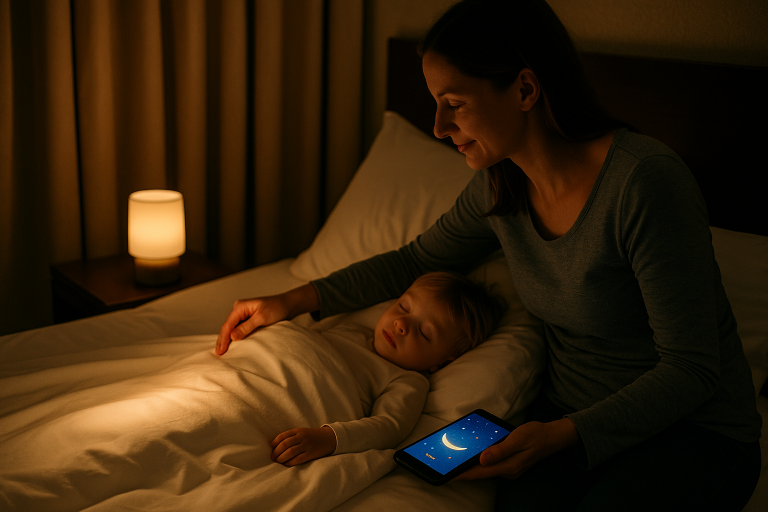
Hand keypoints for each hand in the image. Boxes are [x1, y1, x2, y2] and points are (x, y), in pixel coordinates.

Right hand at [215, 283, 319, 354]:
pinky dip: (233, 336)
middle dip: (222, 340)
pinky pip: (237, 328)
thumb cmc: (276, 309)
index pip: (228, 324)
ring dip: (227, 339)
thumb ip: (247, 327)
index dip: (223, 339)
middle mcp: (238, 309)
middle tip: (218, 354)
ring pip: (231, 328)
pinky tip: (230, 345)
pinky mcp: (246, 318)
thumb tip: (232, 336)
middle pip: (227, 326)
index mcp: (240, 306)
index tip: (220, 351)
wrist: (286, 305)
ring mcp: (242, 313)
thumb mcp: (262, 318)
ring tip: (222, 352)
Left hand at [270, 426, 336, 465]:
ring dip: (281, 458)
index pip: (283, 436)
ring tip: (278, 462)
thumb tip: (276, 445)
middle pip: (285, 444)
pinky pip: (298, 459)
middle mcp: (302, 437)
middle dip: (276, 452)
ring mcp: (307, 445)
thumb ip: (292, 436)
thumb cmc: (313, 436)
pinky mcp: (311, 453)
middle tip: (272, 458)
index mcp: (298, 430)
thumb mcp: (302, 432)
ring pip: (290, 452)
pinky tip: (286, 464)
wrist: (330, 438)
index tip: (271, 448)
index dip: (275, 443)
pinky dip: (290, 462)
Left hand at [454, 418, 579, 480]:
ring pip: (487, 470)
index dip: (465, 474)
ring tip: (458, 464)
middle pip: (482, 473)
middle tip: (449, 469)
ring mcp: (511, 469)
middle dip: (466, 472)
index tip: (451, 474)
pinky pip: (493, 466)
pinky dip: (483, 463)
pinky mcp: (511, 465)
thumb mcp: (517, 439)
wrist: (551, 437)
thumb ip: (500, 450)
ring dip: (473, 468)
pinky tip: (476, 458)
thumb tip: (483, 460)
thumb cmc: (535, 435)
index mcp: (509, 466)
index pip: (481, 472)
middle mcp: (509, 471)